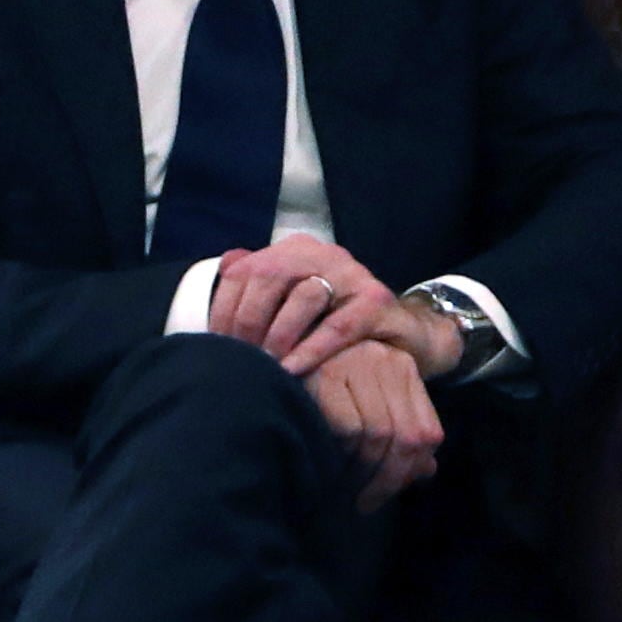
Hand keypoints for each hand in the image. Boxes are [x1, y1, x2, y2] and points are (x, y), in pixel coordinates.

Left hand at [212, 235, 460, 379]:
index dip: (224, 309)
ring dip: (278, 336)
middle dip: (248, 322)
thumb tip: (224, 266)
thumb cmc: (336, 327)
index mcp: (293, 252)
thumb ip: (258, 290)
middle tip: (240, 359)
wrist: (404, 336)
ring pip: (303, 296)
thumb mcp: (292, 307)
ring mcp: (353, 275)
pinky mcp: (377, 301)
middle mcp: (322, 254)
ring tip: (266, 367)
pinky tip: (294, 369)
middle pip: (270, 277)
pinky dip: (312, 349)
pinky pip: (339, 325)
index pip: (244, 270)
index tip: (217, 346)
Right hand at [308, 337, 443, 509]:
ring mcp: (358, 364)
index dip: (412, 470)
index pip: (428, 432)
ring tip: (346, 486)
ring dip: (362, 470)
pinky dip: (342, 451)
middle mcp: (388, 362)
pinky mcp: (327, 372)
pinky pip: (348, 427)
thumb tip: (425, 472)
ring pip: (378, 434)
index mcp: (405, 369)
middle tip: (365, 502)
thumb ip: (400, 432)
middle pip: (406, 437)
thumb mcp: (369, 402)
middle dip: (388, 479)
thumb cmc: (322, 383)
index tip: (388, 493)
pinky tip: (329, 460)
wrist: (279, 346)